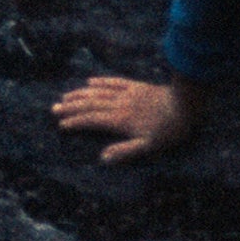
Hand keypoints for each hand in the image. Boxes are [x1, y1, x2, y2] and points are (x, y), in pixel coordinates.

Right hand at [52, 74, 192, 164]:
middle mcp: (119, 105)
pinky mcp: (136, 86)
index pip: (92, 120)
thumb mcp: (149, 147)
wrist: (185, 105)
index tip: (61, 125)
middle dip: (71, 107)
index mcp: (120, 121)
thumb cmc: (168, 130)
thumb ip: (125, 151)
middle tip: (54, 109)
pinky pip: (114, 82)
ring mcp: (127, 94)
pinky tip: (90, 82)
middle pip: (90, 105)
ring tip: (65, 97)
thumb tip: (103, 158)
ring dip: (80, 94)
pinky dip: (100, 82)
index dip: (75, 122)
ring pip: (98, 92)